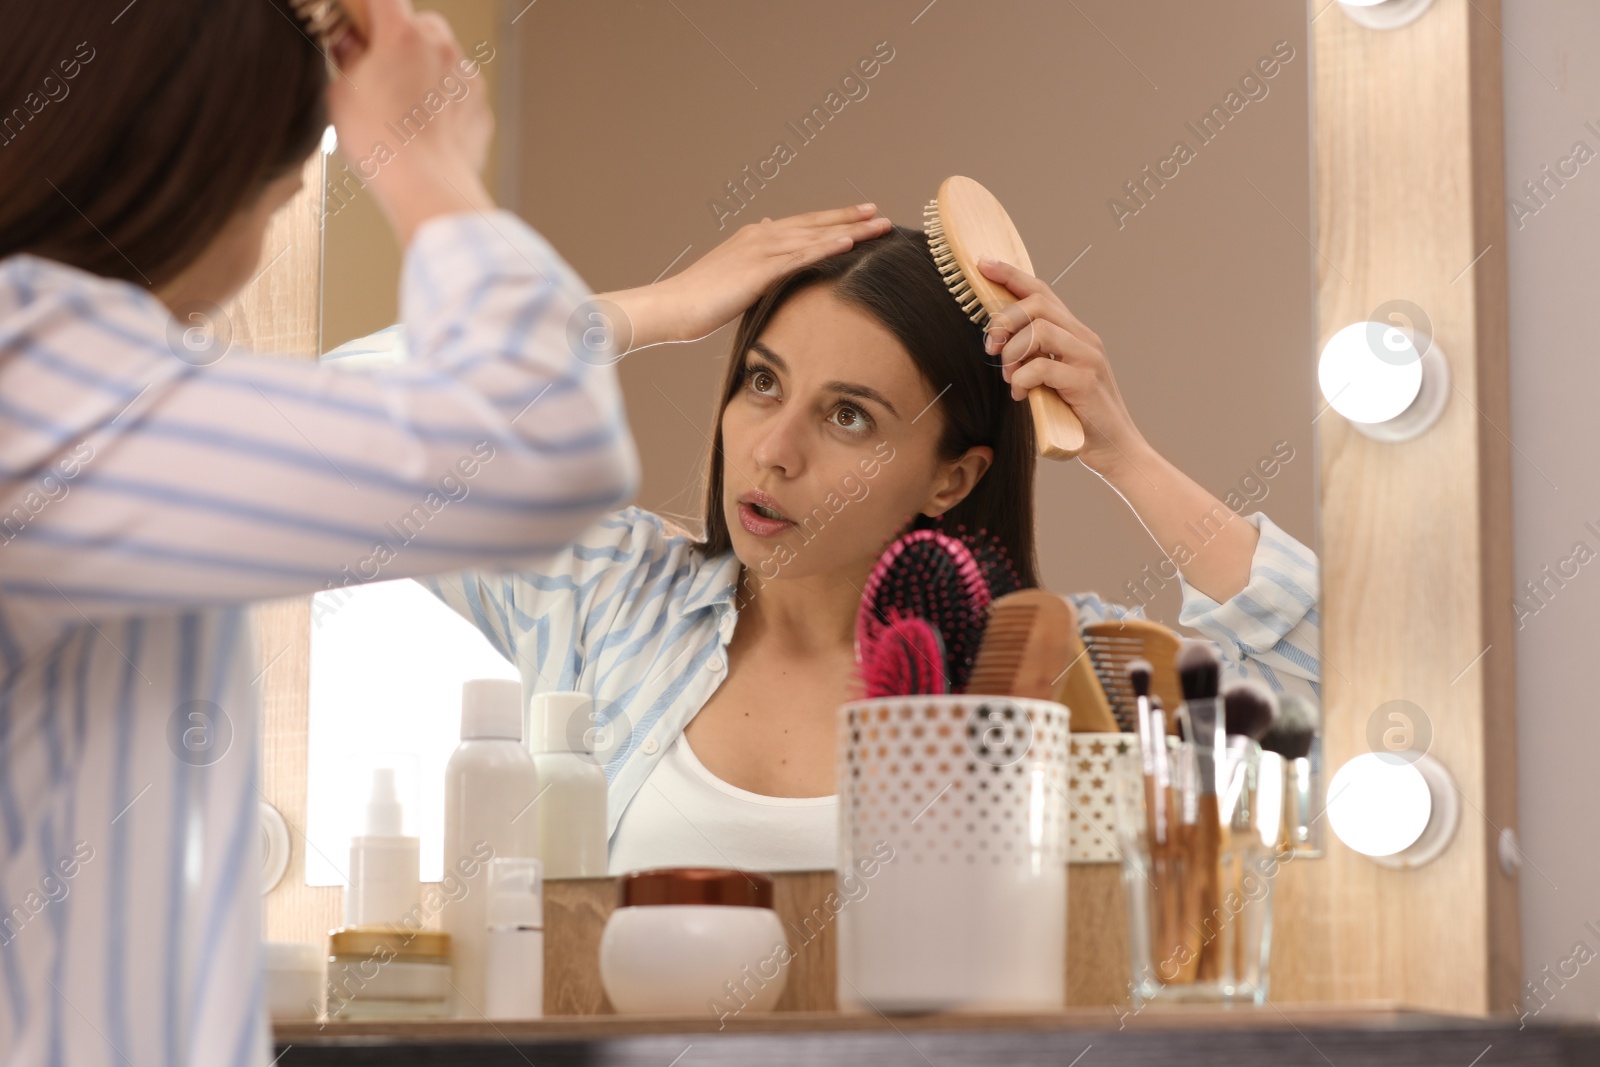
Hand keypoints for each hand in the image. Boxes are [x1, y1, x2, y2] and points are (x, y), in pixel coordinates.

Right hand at [326, 0, 495, 244]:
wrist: (428, 187)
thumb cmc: (380, 143)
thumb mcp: (341, 93)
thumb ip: (345, 57)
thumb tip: (348, 42)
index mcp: (403, 35)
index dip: (368, 6)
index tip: (358, 19)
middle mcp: (441, 48)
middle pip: (419, 24)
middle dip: (398, 39)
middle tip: (377, 69)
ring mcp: (466, 78)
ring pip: (442, 59)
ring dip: (423, 71)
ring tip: (401, 108)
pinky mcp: (480, 107)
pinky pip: (457, 93)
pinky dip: (442, 103)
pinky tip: (424, 128)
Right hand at [596, 204, 892, 353]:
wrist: (672, 307)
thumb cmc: (698, 299)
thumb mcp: (730, 274)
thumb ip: (751, 257)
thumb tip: (765, 232)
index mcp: (756, 237)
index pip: (803, 225)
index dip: (833, 219)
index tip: (860, 215)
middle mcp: (761, 236)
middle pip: (815, 224)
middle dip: (850, 219)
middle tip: (880, 214)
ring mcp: (760, 251)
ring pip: (814, 236)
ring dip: (849, 230)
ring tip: (877, 226)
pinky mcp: (758, 270)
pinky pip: (799, 257)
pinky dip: (826, 248)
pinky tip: (849, 244)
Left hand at [976, 257, 1149, 480]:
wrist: (1115, 450)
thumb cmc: (1078, 417)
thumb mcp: (1051, 380)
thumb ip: (1033, 357)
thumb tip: (997, 342)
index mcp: (1075, 334)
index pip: (1042, 292)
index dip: (1011, 275)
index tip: (983, 265)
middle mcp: (1085, 339)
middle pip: (1037, 304)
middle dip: (1004, 320)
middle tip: (990, 347)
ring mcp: (1088, 359)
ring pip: (1039, 330)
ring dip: (1013, 352)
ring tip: (1011, 377)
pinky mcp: (1086, 382)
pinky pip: (1043, 367)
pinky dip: (1023, 380)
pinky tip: (1023, 396)